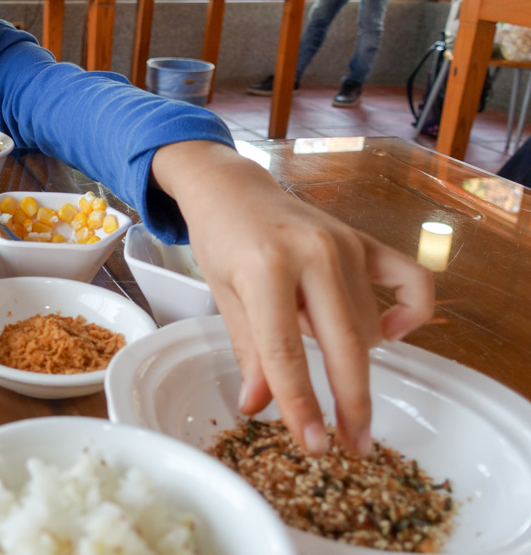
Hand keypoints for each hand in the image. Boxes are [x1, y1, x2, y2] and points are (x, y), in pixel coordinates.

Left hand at [152, 141, 434, 455]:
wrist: (232, 188)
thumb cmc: (221, 239)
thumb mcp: (223, 296)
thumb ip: (248, 352)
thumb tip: (258, 407)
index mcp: (265, 267)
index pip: (286, 351)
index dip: (302, 404)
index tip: (315, 444)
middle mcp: (312, 254)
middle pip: (343, 344)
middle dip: (350, 401)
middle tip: (352, 444)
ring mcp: (345, 244)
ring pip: (367, 326)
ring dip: (349, 352)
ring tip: (309, 334)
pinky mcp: (365, 241)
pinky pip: (411, 281)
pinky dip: (412, 312)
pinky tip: (393, 334)